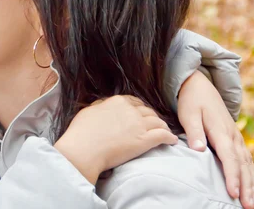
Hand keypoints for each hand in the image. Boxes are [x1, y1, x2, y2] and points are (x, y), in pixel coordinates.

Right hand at [53, 95, 178, 183]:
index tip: (141, 115)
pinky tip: (172, 141)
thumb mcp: (89, 111)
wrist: (83, 150)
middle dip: (152, 118)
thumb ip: (101, 106)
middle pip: (148, 112)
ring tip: (165, 133)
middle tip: (154, 125)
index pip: (135, 102)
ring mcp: (139, 125)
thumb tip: (105, 105)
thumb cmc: (81, 133)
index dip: (140, 109)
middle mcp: (131, 110)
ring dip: (163, 127)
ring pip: (159, 122)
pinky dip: (170, 137)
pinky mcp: (145, 140)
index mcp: (117, 101)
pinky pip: (163, 135)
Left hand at [178, 71, 253, 208]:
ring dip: (250, 184)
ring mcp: (236, 138)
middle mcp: (232, 136)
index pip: (229, 158)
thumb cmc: (191, 101)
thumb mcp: (189, 113)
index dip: (232, 176)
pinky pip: (245, 160)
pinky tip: (250, 188)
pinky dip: (249, 175)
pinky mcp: (234, 139)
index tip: (232, 193)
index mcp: (221, 131)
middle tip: (248, 206)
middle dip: (246, 187)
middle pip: (242, 165)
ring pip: (247, 164)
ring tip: (252, 204)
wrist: (199, 86)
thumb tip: (199, 149)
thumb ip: (194, 132)